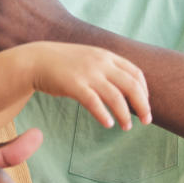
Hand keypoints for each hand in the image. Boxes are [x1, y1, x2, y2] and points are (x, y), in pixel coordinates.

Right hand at [24, 42, 150, 130]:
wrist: (36, 60)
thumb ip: (107, 68)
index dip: (145, 91)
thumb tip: (126, 88)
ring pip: (116, 97)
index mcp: (106, 56)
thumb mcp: (90, 58)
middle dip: (142, 106)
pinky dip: (104, 115)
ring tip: (126, 127)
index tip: (145, 105)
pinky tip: (108, 124)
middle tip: (146, 121)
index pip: (136, 73)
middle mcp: (100, 63)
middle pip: (131, 86)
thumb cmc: (64, 63)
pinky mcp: (74, 85)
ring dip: (125, 115)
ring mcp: (87, 73)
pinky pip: (94, 103)